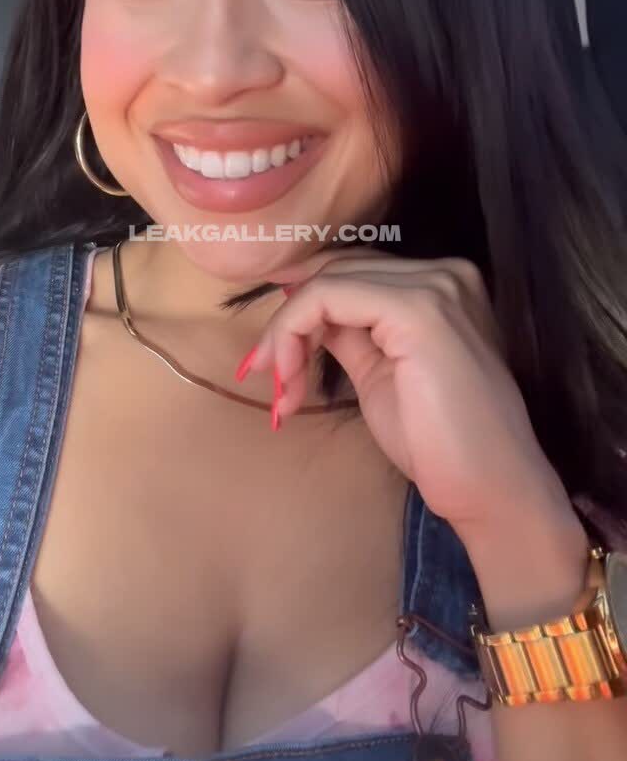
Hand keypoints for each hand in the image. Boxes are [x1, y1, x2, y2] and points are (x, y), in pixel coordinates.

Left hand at [237, 247, 577, 545]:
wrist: (491, 490)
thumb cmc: (441, 444)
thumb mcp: (379, 371)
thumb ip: (349, 333)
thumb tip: (302, 311)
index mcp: (442, 285)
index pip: (353, 272)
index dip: (302, 306)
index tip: (271, 356)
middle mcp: (444, 272)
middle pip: (336, 270)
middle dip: (289, 323)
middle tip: (270, 377)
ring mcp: (435, 285)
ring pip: (327, 282)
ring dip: (286, 334)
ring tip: (284, 389)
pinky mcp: (417, 308)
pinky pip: (328, 297)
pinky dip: (294, 332)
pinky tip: (290, 379)